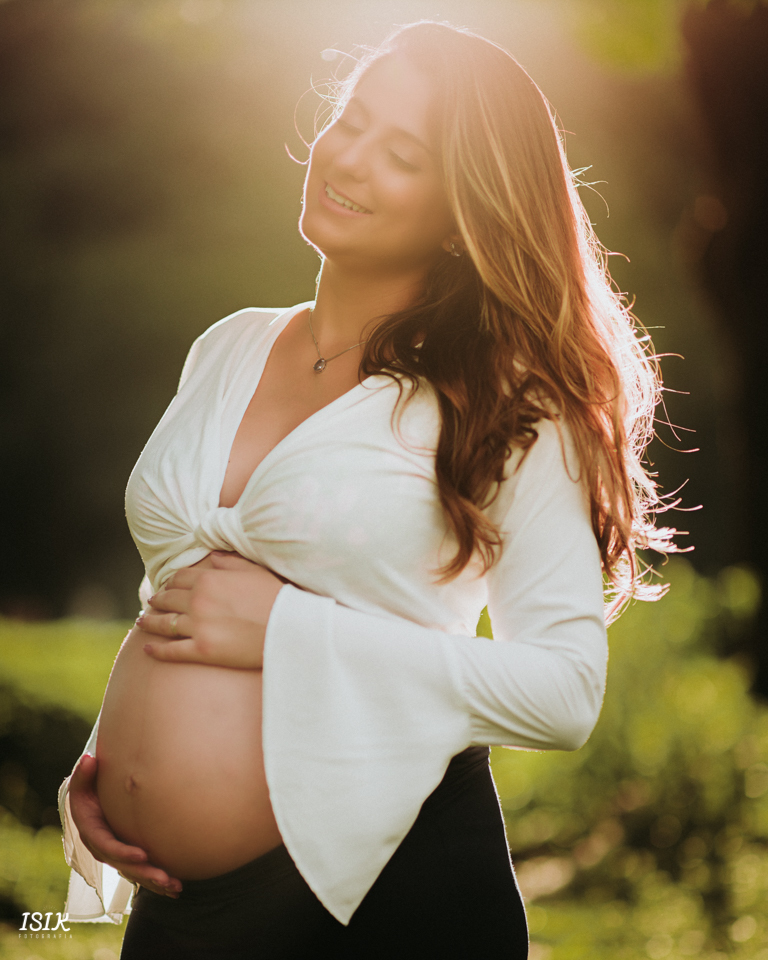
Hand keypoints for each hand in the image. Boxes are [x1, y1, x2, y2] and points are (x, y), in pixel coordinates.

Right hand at [69, 753, 181, 897]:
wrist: (92, 798)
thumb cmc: (89, 786)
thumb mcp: (83, 780)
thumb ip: (84, 773)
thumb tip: (89, 760)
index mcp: (92, 832)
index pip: (108, 846)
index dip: (124, 853)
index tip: (143, 854)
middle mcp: (104, 847)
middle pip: (124, 866)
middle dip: (145, 873)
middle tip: (165, 877)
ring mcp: (117, 854)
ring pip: (135, 873)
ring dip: (155, 882)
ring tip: (176, 887)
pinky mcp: (129, 856)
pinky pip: (143, 872)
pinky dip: (158, 883)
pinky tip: (177, 889)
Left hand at [138, 553, 286, 668]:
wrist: (290, 628)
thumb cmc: (277, 597)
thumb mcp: (254, 570)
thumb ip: (230, 561)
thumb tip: (212, 555)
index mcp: (209, 578)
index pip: (180, 577)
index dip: (171, 581)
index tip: (167, 585)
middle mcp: (198, 601)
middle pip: (168, 598)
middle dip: (158, 599)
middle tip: (152, 601)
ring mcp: (198, 627)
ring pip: (164, 624)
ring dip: (150, 622)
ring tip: (142, 621)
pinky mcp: (203, 651)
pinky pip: (172, 651)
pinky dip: (156, 651)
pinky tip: (147, 650)